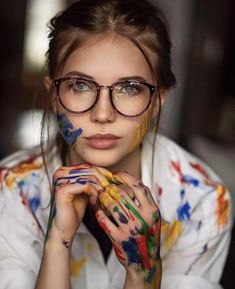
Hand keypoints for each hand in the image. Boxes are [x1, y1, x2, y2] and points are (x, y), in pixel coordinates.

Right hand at [46, 164, 107, 246]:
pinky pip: (86, 185)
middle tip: (108, 191)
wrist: (66, 228)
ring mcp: (60, 180)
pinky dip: (94, 194)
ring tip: (100, 199)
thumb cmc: (75, 210)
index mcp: (64, 170)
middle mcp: (60, 172)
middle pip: (90, 169)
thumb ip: (91, 179)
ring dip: (99, 189)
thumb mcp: (85, 190)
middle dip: (103, 181)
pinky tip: (94, 202)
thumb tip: (107, 171)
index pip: (89, 165)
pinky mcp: (63, 190)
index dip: (103, 173)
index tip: (111, 182)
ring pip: (90, 177)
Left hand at [95, 170, 161, 287]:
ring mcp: (130, 229)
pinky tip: (99, 212)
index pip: (138, 186)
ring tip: (101, 196)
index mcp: (152, 210)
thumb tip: (131, 179)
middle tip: (105, 187)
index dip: (125, 177)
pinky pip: (104, 220)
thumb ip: (146, 198)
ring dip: (103, 199)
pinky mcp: (119, 238)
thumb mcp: (153, 216)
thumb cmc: (147, 233)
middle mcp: (143, 219)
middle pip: (122, 194)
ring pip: (111, 205)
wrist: (145, 262)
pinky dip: (99, 214)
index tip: (115, 174)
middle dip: (111, 188)